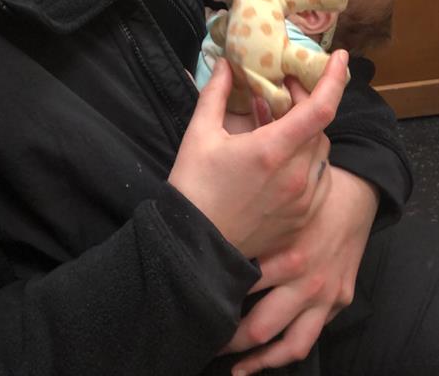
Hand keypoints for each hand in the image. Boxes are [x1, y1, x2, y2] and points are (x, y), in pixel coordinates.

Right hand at [168, 50, 347, 258]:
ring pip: (321, 153)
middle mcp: (296, 176)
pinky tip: (282, 159)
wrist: (195, 247)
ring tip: (276, 126)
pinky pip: (318, 179)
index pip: (321, 108)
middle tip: (281, 93)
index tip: (340, 57)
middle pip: (320, 128)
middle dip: (306, 104)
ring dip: (306, 133)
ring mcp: (303, 201)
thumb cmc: (194, 188)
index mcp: (273, 150)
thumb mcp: (199, 134)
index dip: (335, 79)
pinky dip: (307, 161)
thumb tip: (225, 64)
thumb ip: (216, 93)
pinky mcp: (302, 219)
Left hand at [223, 166, 378, 373]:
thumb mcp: (273, 204)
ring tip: (233, 367)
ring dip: (257, 360)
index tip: (192, 305)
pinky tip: (266, 360)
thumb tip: (203, 239)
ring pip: (287, 344)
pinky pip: (309, 337)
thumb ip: (244, 226)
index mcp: (286, 255)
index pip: (239, 288)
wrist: (356, 191)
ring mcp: (325, 296)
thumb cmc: (305, 193)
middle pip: (259, 326)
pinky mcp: (339, 301)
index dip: (211, 299)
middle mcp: (306, 281)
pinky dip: (285, 353)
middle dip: (228, 340)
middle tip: (204, 340)